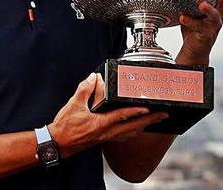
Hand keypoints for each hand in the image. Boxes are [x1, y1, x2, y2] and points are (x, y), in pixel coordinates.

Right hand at [48, 73, 167, 157]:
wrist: (58, 143)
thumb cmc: (65, 127)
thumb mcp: (73, 104)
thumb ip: (85, 89)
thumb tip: (93, 78)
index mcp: (100, 123)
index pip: (123, 116)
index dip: (136, 111)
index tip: (149, 107)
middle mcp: (107, 132)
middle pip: (134, 127)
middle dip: (150, 120)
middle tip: (163, 115)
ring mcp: (107, 137)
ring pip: (131, 133)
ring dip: (144, 126)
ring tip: (154, 120)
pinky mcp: (104, 139)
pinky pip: (124, 136)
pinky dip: (133, 131)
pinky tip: (135, 128)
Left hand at [178, 0, 222, 63]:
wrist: (195, 47)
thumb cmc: (196, 24)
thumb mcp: (196, 4)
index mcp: (219, 3)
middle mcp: (220, 13)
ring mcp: (214, 24)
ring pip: (217, 15)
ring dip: (210, 9)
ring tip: (202, 4)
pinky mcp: (206, 34)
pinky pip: (200, 28)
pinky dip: (191, 22)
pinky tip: (183, 17)